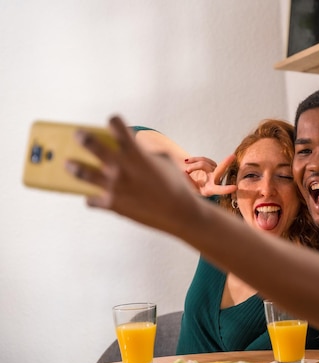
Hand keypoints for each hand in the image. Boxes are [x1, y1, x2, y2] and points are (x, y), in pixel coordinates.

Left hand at [65, 115, 201, 233]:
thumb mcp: (165, 161)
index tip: (113, 122)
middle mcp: (120, 167)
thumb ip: (147, 152)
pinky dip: (93, 198)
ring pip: (83, 173)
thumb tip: (137, 147)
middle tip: (78, 134)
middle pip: (93, 145)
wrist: (179, 213)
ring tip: (69, 164)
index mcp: (135, 153)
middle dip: (83, 137)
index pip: (117, 126)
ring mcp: (114, 187)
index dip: (114, 121)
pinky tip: (92, 196)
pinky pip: (92, 200)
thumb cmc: (175, 185)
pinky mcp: (112, 204)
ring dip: (74, 168)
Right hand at [185, 155, 237, 196]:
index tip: (235, 187)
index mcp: (211, 189)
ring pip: (204, 163)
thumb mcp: (189, 190)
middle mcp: (214, 179)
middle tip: (232, 156)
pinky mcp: (211, 165)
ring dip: (194, 164)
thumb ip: (187, 183)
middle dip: (225, 163)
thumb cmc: (190, 190)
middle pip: (219, 170)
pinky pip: (202, 159)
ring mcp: (213, 171)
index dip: (226, 189)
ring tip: (186, 170)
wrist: (190, 183)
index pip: (219, 189)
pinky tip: (187, 161)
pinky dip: (193, 160)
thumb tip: (184, 174)